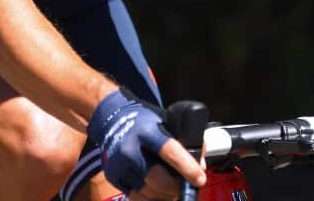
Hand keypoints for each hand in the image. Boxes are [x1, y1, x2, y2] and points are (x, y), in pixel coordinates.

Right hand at [88, 88, 206, 195]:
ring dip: (164, 194)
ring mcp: (119, 164)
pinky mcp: (112, 176)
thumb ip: (187, 140)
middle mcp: (130, 148)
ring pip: (148, 192)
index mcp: (147, 131)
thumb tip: (201, 166)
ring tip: (170, 188)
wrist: (114, 120)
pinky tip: (157, 192)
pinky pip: (135, 197)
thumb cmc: (146, 123)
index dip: (187, 167)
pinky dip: (150, 198)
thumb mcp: (168, 121)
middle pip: (158, 179)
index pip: (170, 151)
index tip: (200, 179)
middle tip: (184, 186)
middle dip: (175, 187)